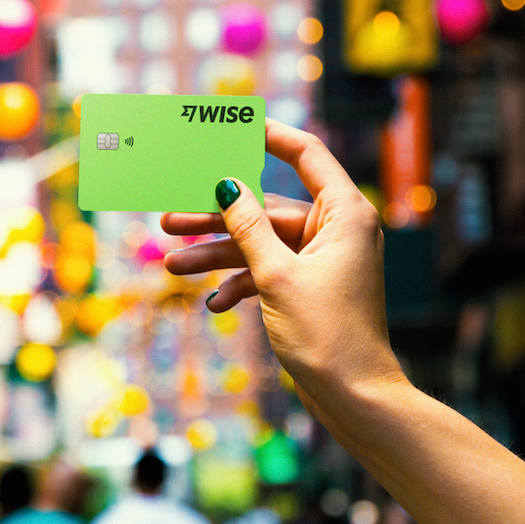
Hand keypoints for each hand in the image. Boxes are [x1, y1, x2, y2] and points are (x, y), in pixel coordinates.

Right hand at [162, 120, 404, 418]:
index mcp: (344, 214)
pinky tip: (212, 303)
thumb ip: (248, 226)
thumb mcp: (277, 275)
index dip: (270, 135)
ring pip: (261, 243)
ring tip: (173, 266)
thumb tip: (226, 184)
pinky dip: (240, 284)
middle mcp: (336, 230)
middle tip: (169, 217)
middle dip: (217, 218)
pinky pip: (268, 273)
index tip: (232, 126)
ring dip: (218, 255)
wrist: (355, 397)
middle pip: (267, 207)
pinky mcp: (309, 288)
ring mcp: (322, 260)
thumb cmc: (327, 334)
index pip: (306, 154)